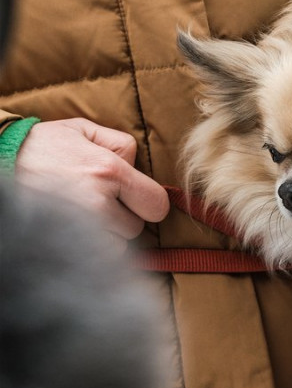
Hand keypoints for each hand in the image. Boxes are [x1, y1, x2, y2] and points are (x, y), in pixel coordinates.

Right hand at [15, 118, 169, 240]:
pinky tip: (73, 230)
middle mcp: (97, 201)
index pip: (156, 204)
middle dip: (123, 218)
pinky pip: (93, 258)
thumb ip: (119, 143)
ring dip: (105, 236)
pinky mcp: (61, 243)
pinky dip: (88, 249)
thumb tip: (138, 165)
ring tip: (81, 215)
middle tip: (99, 204)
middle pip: (135, 228)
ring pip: (115, 247)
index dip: (148, 203)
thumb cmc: (39, 146)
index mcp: (109, 171)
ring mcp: (78, 227)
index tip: (135, 200)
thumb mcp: (81, 130)